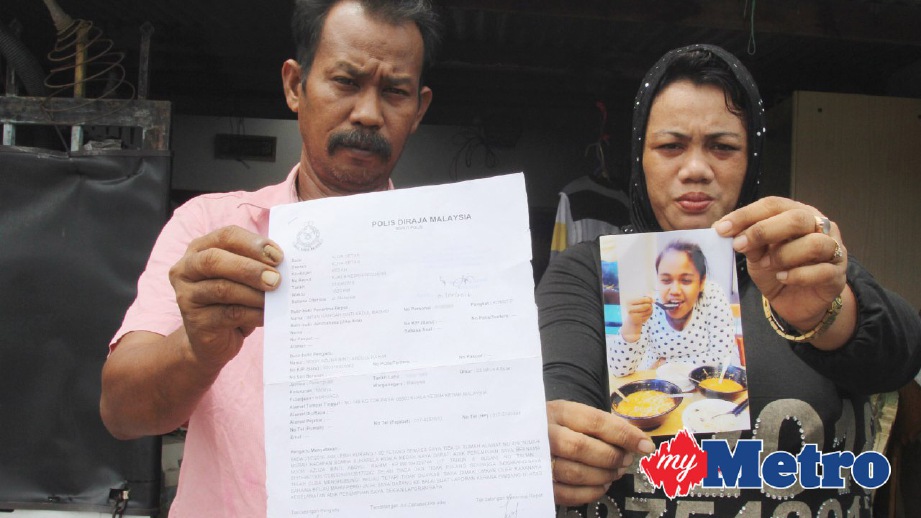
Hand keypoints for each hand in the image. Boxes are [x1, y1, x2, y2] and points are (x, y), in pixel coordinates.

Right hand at [169, 225, 283, 368]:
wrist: (213, 340)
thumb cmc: (233, 301)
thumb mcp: (243, 278)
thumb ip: (256, 265)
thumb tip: (285, 264)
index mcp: (200, 248)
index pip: (226, 236)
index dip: (253, 244)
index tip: (278, 256)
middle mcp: (187, 268)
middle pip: (215, 260)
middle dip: (250, 268)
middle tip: (277, 279)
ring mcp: (186, 295)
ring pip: (222, 289)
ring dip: (254, 293)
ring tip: (276, 298)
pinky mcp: (196, 321)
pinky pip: (229, 314)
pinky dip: (254, 314)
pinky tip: (268, 315)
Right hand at [546, 400, 654, 505]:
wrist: (520, 436)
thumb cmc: (556, 425)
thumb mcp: (573, 415)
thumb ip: (602, 426)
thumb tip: (639, 442)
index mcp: (558, 411)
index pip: (595, 421)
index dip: (624, 434)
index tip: (646, 445)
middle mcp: (544, 433)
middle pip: (582, 448)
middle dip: (612, 457)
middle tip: (626, 461)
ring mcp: (537, 459)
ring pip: (575, 473)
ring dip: (603, 476)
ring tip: (615, 473)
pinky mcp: (538, 482)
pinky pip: (566, 494)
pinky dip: (590, 493)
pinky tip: (602, 486)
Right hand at [620, 296, 653, 341]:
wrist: (632, 319)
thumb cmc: (637, 307)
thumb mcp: (640, 301)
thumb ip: (647, 298)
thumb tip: (653, 300)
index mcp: (629, 302)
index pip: (642, 300)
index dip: (649, 299)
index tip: (651, 300)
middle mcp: (629, 308)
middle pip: (645, 306)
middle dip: (650, 305)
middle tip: (650, 305)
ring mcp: (633, 315)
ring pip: (647, 311)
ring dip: (650, 310)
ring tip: (648, 310)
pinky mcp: (637, 320)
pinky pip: (647, 316)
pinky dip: (649, 314)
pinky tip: (646, 315)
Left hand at [714, 197, 853, 346]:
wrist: (796, 301)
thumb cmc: (777, 270)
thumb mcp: (757, 254)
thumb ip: (748, 242)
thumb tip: (724, 231)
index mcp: (797, 213)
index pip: (773, 205)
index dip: (746, 215)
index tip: (721, 228)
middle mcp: (819, 226)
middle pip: (797, 218)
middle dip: (763, 230)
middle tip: (739, 245)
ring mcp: (833, 249)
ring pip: (814, 243)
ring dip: (784, 255)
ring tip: (766, 265)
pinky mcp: (837, 274)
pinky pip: (821, 271)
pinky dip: (797, 275)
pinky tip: (782, 278)